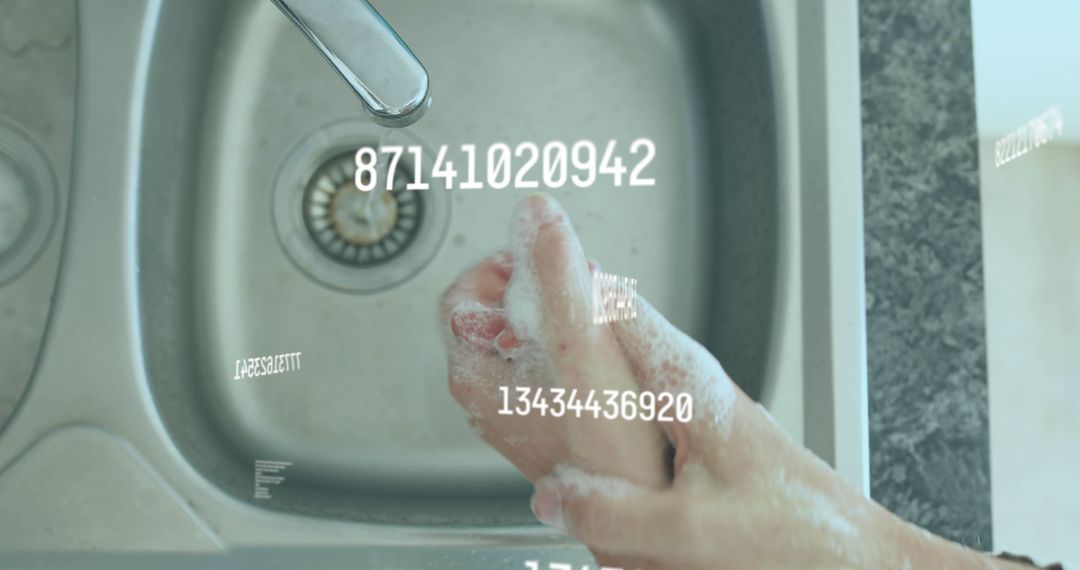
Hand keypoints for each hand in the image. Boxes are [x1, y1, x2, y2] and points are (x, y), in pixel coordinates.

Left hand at [439, 194, 667, 566]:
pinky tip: (609, 357)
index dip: (505, 265)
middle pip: (500, 311)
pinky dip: (577, 348)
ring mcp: (516, 407)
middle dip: (543, 287)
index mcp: (474, 370)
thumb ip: (556, 272)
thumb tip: (535, 211)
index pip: (463, 291)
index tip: (543, 259)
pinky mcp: (547, 418)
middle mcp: (487, 392)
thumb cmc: (604, 445)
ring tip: (598, 321)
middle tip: (580, 285)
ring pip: (530, 337)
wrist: (636, 508)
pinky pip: (553, 364)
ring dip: (563, 316)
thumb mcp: (579, 341)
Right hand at [529, 285, 1025, 569]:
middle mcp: (689, 383)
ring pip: (619, 353)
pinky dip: (592, 385)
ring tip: (521, 338)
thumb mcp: (696, 530)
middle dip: (559, 301)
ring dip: (574, 341)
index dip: (566, 273)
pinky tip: (570, 409)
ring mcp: (690, 405)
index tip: (526, 243)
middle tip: (502, 295)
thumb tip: (552, 499)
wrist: (847, 554)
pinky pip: (627, 392)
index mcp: (690, 385)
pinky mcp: (691, 432)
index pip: (617, 308)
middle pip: (612, 320)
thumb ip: (616, 513)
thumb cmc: (800, 532)